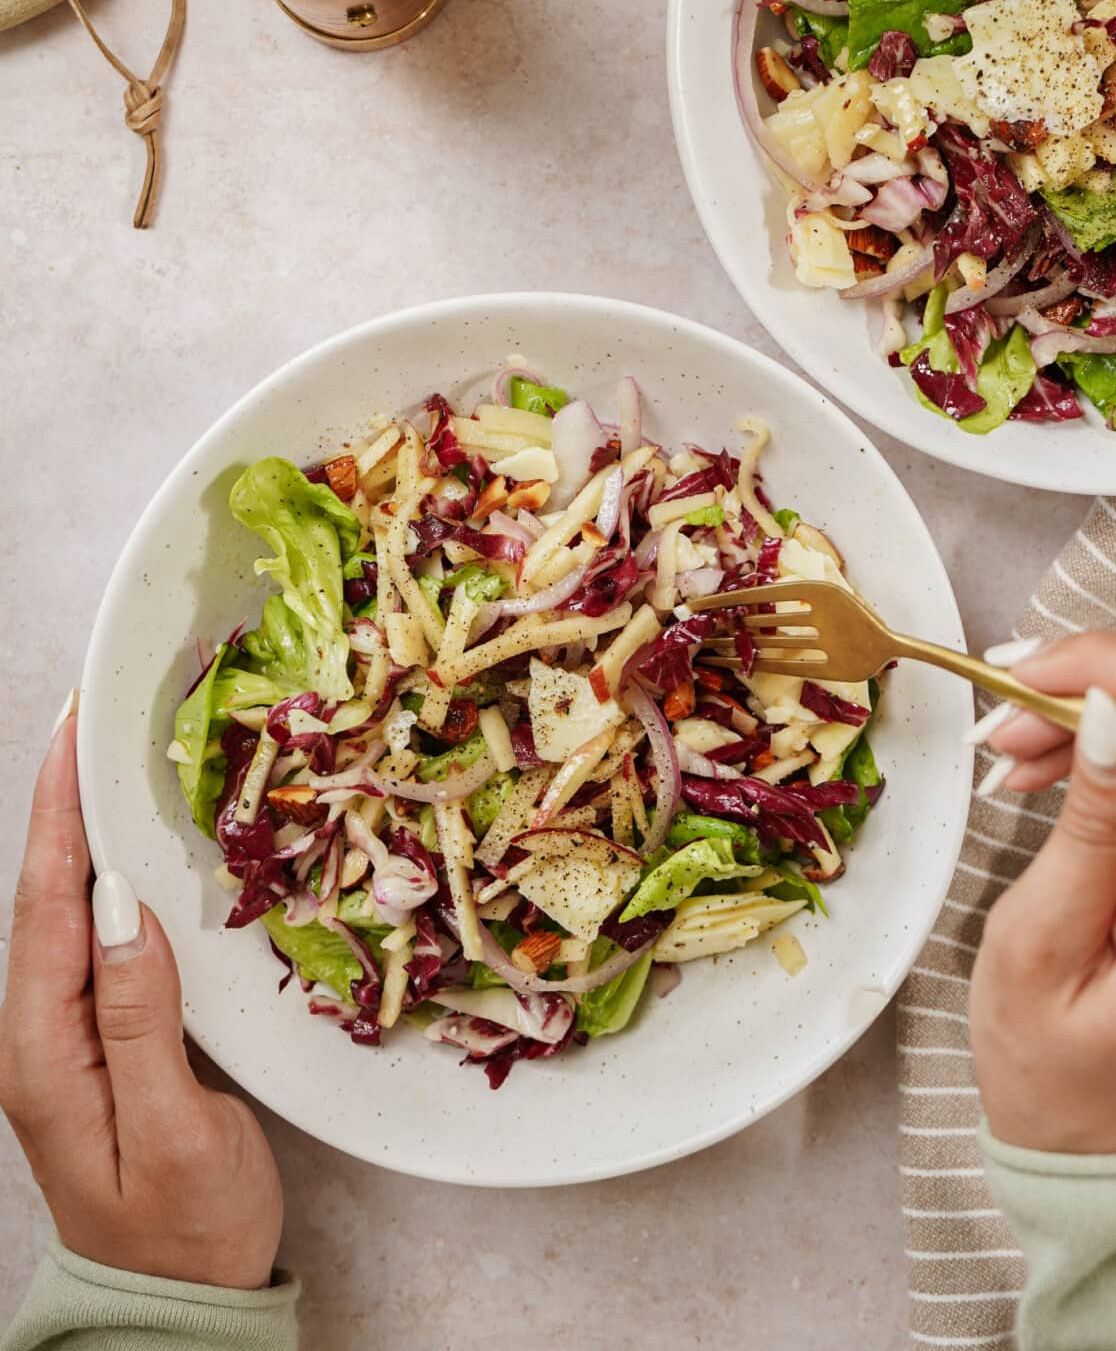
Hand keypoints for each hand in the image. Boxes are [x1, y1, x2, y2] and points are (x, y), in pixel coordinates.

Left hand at [0, 697, 283, 1287]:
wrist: (177, 1306)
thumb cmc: (186, 1231)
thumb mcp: (175, 1135)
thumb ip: (140, 1025)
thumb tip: (126, 916)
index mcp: (44, 1055)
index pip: (44, 908)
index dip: (57, 813)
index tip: (74, 731)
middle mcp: (38, 1038)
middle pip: (42, 895)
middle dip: (60, 800)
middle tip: (92, 715)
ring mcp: (62, 1039)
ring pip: (64, 911)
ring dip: (78, 830)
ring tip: (105, 758)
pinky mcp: (97, 1042)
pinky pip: (92, 937)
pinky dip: (104, 876)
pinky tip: (129, 849)